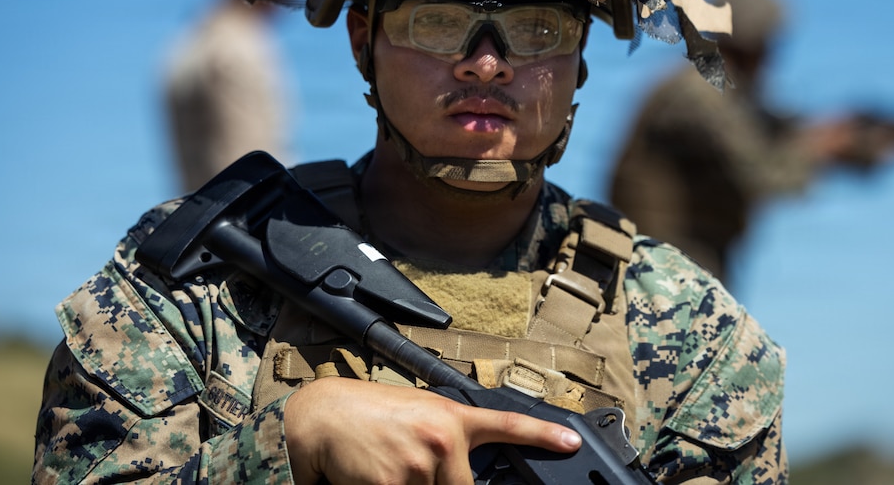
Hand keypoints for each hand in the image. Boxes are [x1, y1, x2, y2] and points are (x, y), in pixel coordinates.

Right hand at [284, 376, 581, 483]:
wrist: (321, 415)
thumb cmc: (369, 415)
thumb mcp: (419, 416)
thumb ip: (447, 442)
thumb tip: (462, 470)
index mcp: (451, 418)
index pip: (506, 424)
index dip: (542, 436)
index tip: (572, 443)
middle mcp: (442, 438)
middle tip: (408, 467)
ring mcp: (420, 464)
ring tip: (385, 468)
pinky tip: (371, 478)